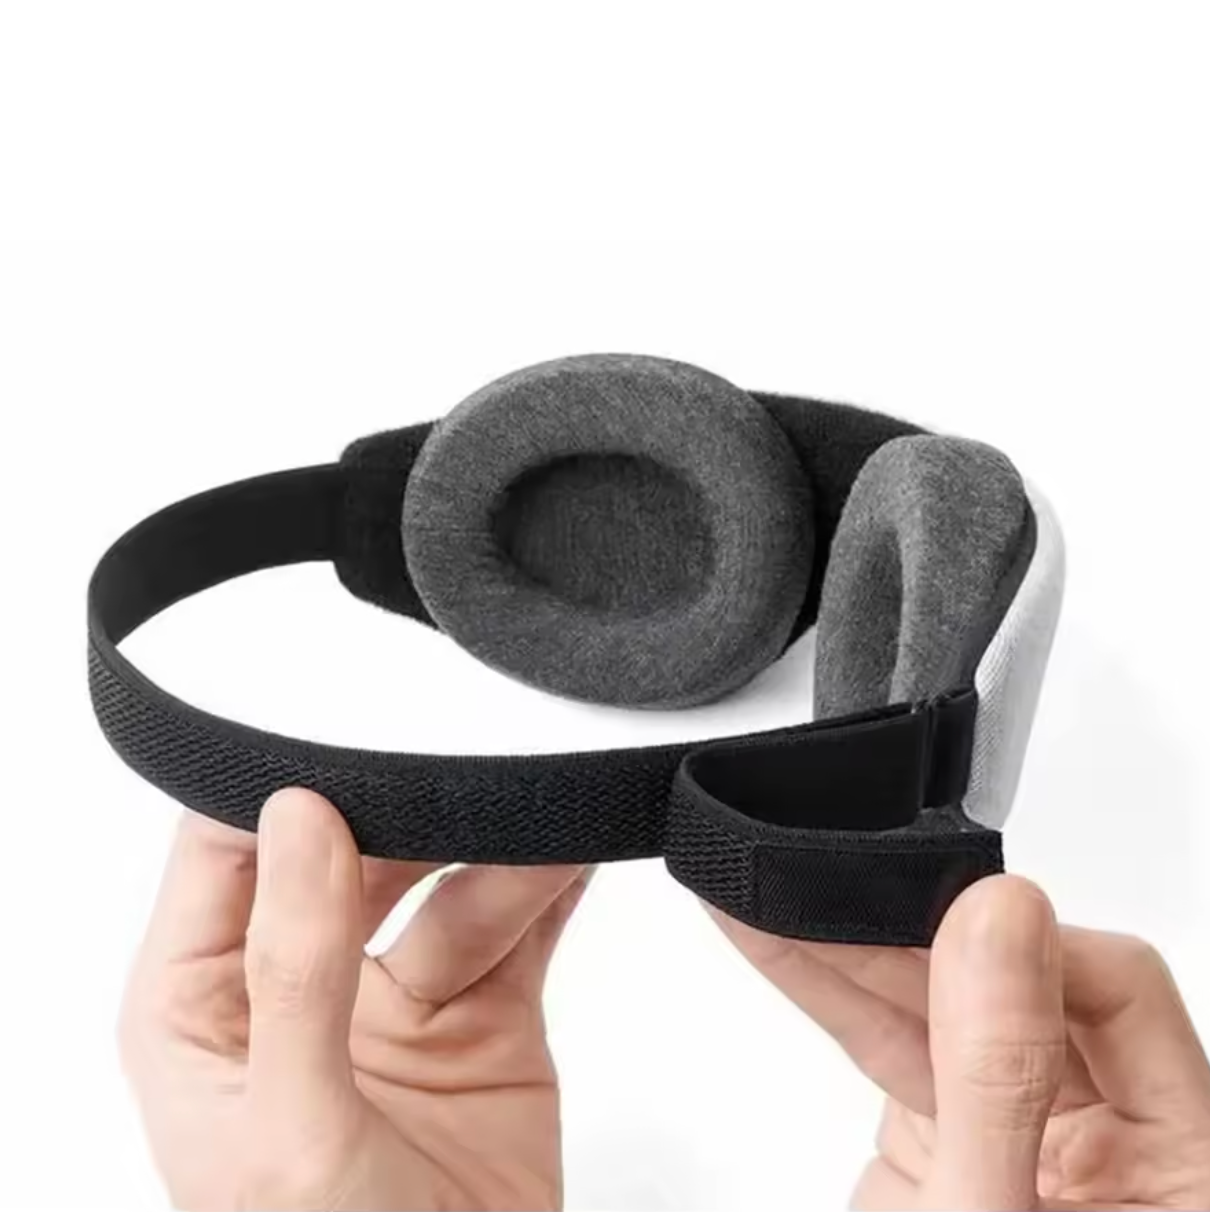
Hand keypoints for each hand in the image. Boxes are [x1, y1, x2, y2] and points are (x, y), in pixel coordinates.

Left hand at [119, 788, 588, 1210]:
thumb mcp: (290, 1126)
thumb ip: (290, 969)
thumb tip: (295, 814)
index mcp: (206, 1003)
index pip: (223, 851)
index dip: (277, 783)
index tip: (343, 726)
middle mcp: (300, 986)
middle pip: (356, 850)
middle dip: (416, 807)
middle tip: (470, 755)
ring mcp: (399, 999)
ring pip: (452, 884)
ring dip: (504, 848)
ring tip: (549, 808)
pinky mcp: (484, 1015)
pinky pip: (521, 926)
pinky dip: (553, 884)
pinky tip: (580, 843)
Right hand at [710, 876, 1209, 1209]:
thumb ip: (1000, 1077)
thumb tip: (1003, 915)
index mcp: (1181, 1168)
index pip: (1115, 991)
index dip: (1024, 945)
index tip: (936, 921)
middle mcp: (1111, 1146)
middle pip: (1015, 984)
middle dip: (904, 934)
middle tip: (815, 890)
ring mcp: (1023, 1142)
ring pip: (942, 1007)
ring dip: (851, 954)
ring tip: (767, 900)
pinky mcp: (951, 1149)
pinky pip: (893, 1046)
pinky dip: (830, 997)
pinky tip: (776, 945)